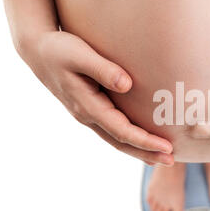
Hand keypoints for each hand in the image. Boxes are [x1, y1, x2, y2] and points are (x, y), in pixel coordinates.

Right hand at [19, 31, 173, 165]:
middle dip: (147, 153)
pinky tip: (143, 141)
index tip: (167, 147)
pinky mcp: (91, 109)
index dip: (145, 141)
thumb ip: (103, 69)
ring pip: (117, 140)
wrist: (38, 51)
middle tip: (172, 160)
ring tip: (163, 157)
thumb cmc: (60, 49)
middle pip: (121, 142)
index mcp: (87, 106)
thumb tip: (127, 85)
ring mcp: (88, 115)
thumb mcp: (80, 55)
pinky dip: (130, 140)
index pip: (122, 131)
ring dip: (140, 150)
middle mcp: (87, 116)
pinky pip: (114, 130)